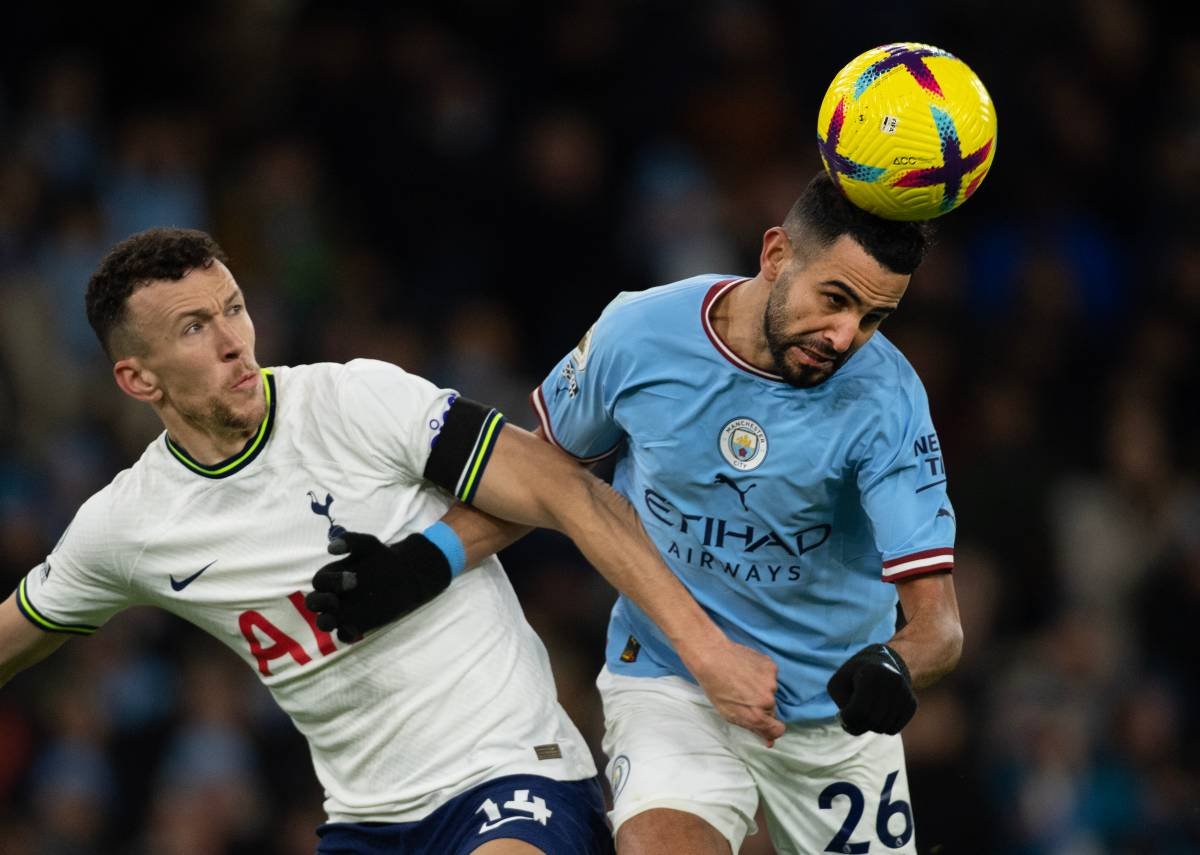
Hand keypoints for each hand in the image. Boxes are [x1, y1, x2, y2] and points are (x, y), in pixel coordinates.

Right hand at [305, 531, 450, 642]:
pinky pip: (344, 635)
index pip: (319, 582)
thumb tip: (330, 547)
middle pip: (313, 603)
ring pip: (323, 622)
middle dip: (321, 602)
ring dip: (326, 622)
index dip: (331, 582)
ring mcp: (343, 611)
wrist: (405, 575)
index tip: (354, 579)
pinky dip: (345, 634)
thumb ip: (351, 541)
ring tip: (335, 619)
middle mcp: (332, 594)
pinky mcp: (356, 625)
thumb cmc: (382, 558)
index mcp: (331, 576)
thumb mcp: (369, 544)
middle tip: (336, 601)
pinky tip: (355, 630)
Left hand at [683, 638, 784, 746]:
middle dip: (761, 705)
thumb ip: (752, 728)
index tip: (764, 724)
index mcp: (757, 716)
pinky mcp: (771, 666)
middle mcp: (768, 700)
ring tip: (742, 680)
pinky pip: (770, 675)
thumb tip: (769, 741)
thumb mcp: (729, 715)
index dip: (771, 729)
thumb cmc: (715, 687)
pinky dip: (761, 674)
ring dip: (761, 688)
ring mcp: (771, 681)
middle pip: (772, 709)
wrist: (711, 656)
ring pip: (770, 691)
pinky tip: (746, 669)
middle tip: (743, 695)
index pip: (778, 730)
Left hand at [826, 643, 916, 735]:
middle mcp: (893, 680)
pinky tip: (876, 715)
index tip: (841, 714)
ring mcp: (905, 692)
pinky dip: (881, 728)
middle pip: (872, 720)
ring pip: (884, 727)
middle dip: (857, 725)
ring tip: (863, 714)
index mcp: (872, 672)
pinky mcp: (912, 703)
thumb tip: (853, 725)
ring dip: (869, 727)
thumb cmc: (852, 678)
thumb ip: (841, 704)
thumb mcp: (838, 685)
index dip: (847, 718)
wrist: (878, 664)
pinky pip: (894, 729)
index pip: (859, 709)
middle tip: (851, 718)